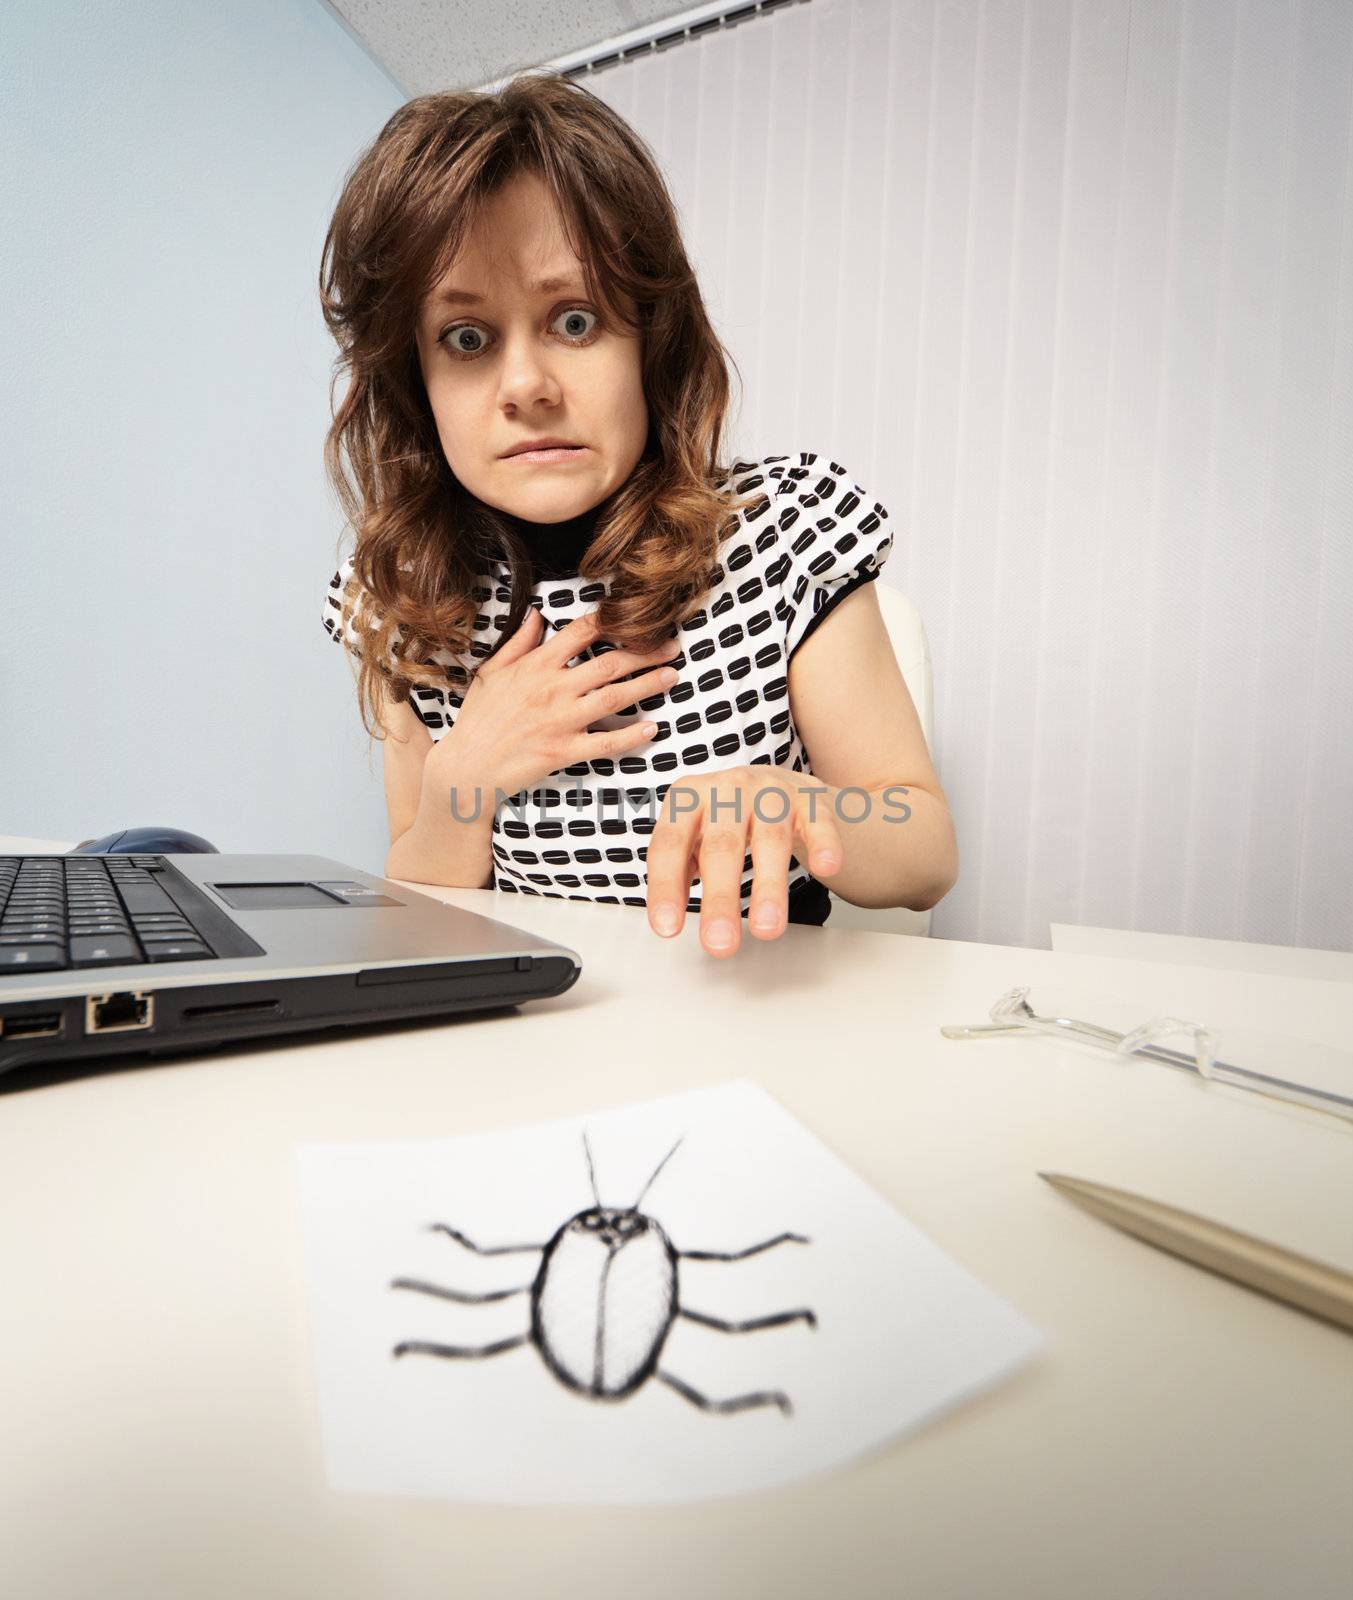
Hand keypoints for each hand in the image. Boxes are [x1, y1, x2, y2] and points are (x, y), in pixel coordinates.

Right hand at [428, 608, 681, 799]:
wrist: (467, 766)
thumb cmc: (478, 720)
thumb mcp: (492, 672)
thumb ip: (519, 642)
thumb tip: (538, 614)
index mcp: (537, 666)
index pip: (581, 633)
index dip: (613, 621)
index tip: (637, 618)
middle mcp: (553, 689)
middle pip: (609, 663)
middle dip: (645, 652)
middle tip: (671, 646)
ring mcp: (561, 720)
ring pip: (614, 698)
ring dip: (647, 685)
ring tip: (672, 676)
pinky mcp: (564, 751)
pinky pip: (606, 742)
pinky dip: (632, 736)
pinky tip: (652, 728)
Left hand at [644, 765, 844, 956]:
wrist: (776, 784)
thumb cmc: (726, 819)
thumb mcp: (692, 838)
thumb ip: (677, 872)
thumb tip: (667, 920)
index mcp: (689, 798)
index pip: (670, 844)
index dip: (666, 887)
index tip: (666, 928)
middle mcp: (728, 789)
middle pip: (722, 846)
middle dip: (721, 899)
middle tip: (720, 942)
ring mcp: (771, 792)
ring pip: (771, 840)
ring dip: (769, 887)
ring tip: (766, 928)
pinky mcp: (809, 799)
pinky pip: (818, 822)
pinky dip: (823, 844)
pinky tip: (824, 868)